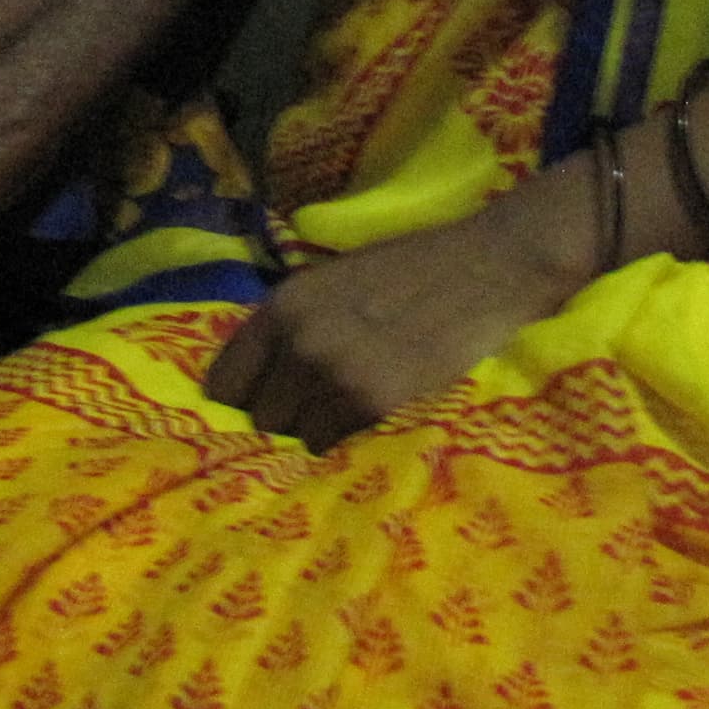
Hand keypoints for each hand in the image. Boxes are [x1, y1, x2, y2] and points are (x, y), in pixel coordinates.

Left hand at [203, 166, 595, 450]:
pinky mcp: (372, 399)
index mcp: (283, 305)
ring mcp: (333, 373)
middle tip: (314, 404)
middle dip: (282, 413)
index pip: (225, 380)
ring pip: (294, 433)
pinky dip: (342, 434)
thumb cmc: (411, 269)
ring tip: (343, 407)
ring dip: (313, 426)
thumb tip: (261, 373)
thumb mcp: (332, 281)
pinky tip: (366, 410)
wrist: (483, 271)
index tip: (260, 402)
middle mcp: (298, 340)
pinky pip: (331, 440)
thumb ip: (294, 322)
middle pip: (259, 414)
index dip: (241, 396)